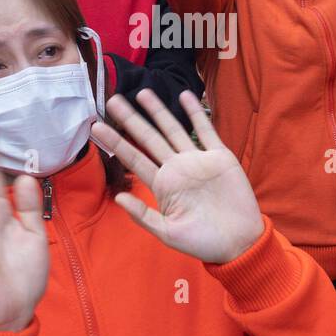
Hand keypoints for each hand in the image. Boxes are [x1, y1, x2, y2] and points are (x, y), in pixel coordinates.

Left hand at [91, 90, 263, 264]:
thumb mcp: (168, 233)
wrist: (239, 243)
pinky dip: (196, 114)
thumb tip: (119, 198)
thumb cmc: (202, 242)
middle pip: (149, 138)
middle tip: (113, 100)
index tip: (96, 128)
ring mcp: (197, 160)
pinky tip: (185, 96)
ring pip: (173, 130)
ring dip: (159, 111)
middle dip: (131, 120)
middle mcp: (176, 168)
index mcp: (162, 185)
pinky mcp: (219, 157)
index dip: (115, 143)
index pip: (134, 159)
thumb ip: (143, 216)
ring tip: (143, 92)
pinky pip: (205, 131)